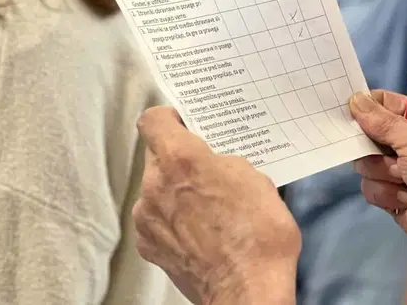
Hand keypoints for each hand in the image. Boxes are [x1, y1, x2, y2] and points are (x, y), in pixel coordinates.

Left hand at [133, 106, 299, 304]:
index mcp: (180, 159)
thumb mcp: (255, 176)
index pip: (153, 120)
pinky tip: (201, 231)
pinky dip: (174, 220)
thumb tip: (213, 164)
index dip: (170, 119)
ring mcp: (147, 219)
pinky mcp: (149, 247)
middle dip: (181, 160)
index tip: (185, 123)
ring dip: (176, 191)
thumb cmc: (259, 232)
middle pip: (157, 156)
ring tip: (210, 207)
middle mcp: (155, 185)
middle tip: (210, 169)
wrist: (248, 289)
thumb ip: (223, 161)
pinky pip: (157, 220)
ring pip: (157, 189)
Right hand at [349, 90, 406, 296]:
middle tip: (389, 154)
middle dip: (376, 149)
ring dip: (385, 173)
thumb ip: (381, 120)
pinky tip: (406, 200)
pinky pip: (370, 186)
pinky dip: (386, 194)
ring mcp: (400, 169)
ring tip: (405, 181)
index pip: (386, 103)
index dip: (367, 107)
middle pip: (369, 134)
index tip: (348, 109)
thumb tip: (355, 98)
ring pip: (366, 163)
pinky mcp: (391, 193)